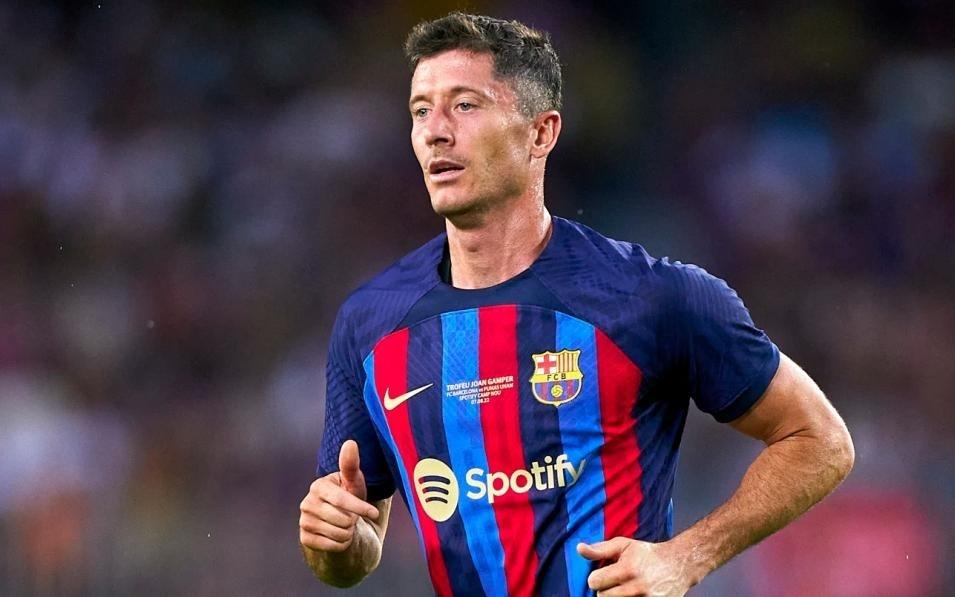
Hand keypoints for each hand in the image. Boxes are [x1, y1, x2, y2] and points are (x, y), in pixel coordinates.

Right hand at [300, 440, 379, 552]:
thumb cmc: (348, 495)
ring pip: (339, 534)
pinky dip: (341, 544)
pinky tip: (338, 535)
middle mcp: (306, 503)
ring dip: (349, 532)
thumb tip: (350, 442)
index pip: (342, 500)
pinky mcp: (304, 538)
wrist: (337, 520)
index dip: (360, 507)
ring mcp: (303, 521)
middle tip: (352, 516)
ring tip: (346, 524)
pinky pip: (332, 546)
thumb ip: (351, 465)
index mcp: (318, 486)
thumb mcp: (353, 482)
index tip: (375, 513)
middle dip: (353, 520)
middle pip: (342, 519)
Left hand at [577, 537, 691, 595]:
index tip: (603, 575)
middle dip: (605, 590)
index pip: (594, 582)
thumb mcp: (623, 545)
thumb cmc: (647, 554)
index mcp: (628, 570)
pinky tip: (631, 595)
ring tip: (624, 589)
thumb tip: (578, 548)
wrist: (679, 565)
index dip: (596, 578)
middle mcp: (637, 588)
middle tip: (616, 583)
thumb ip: (600, 549)